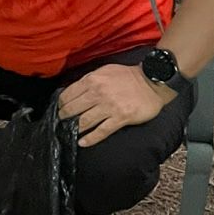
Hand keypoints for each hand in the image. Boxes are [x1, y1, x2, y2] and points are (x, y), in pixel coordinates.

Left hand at [59, 62, 173, 147]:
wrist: (153, 81)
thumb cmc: (128, 76)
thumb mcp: (105, 71)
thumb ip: (89, 80)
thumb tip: (74, 91)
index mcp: (92, 80)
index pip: (67, 94)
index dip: (61, 104)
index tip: (60, 109)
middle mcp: (98, 93)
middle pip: (72, 109)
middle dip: (64, 118)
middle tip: (62, 123)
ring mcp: (109, 107)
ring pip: (84, 122)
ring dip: (74, 129)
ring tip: (69, 132)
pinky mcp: (121, 118)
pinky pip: (101, 131)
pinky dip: (90, 139)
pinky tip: (82, 142)